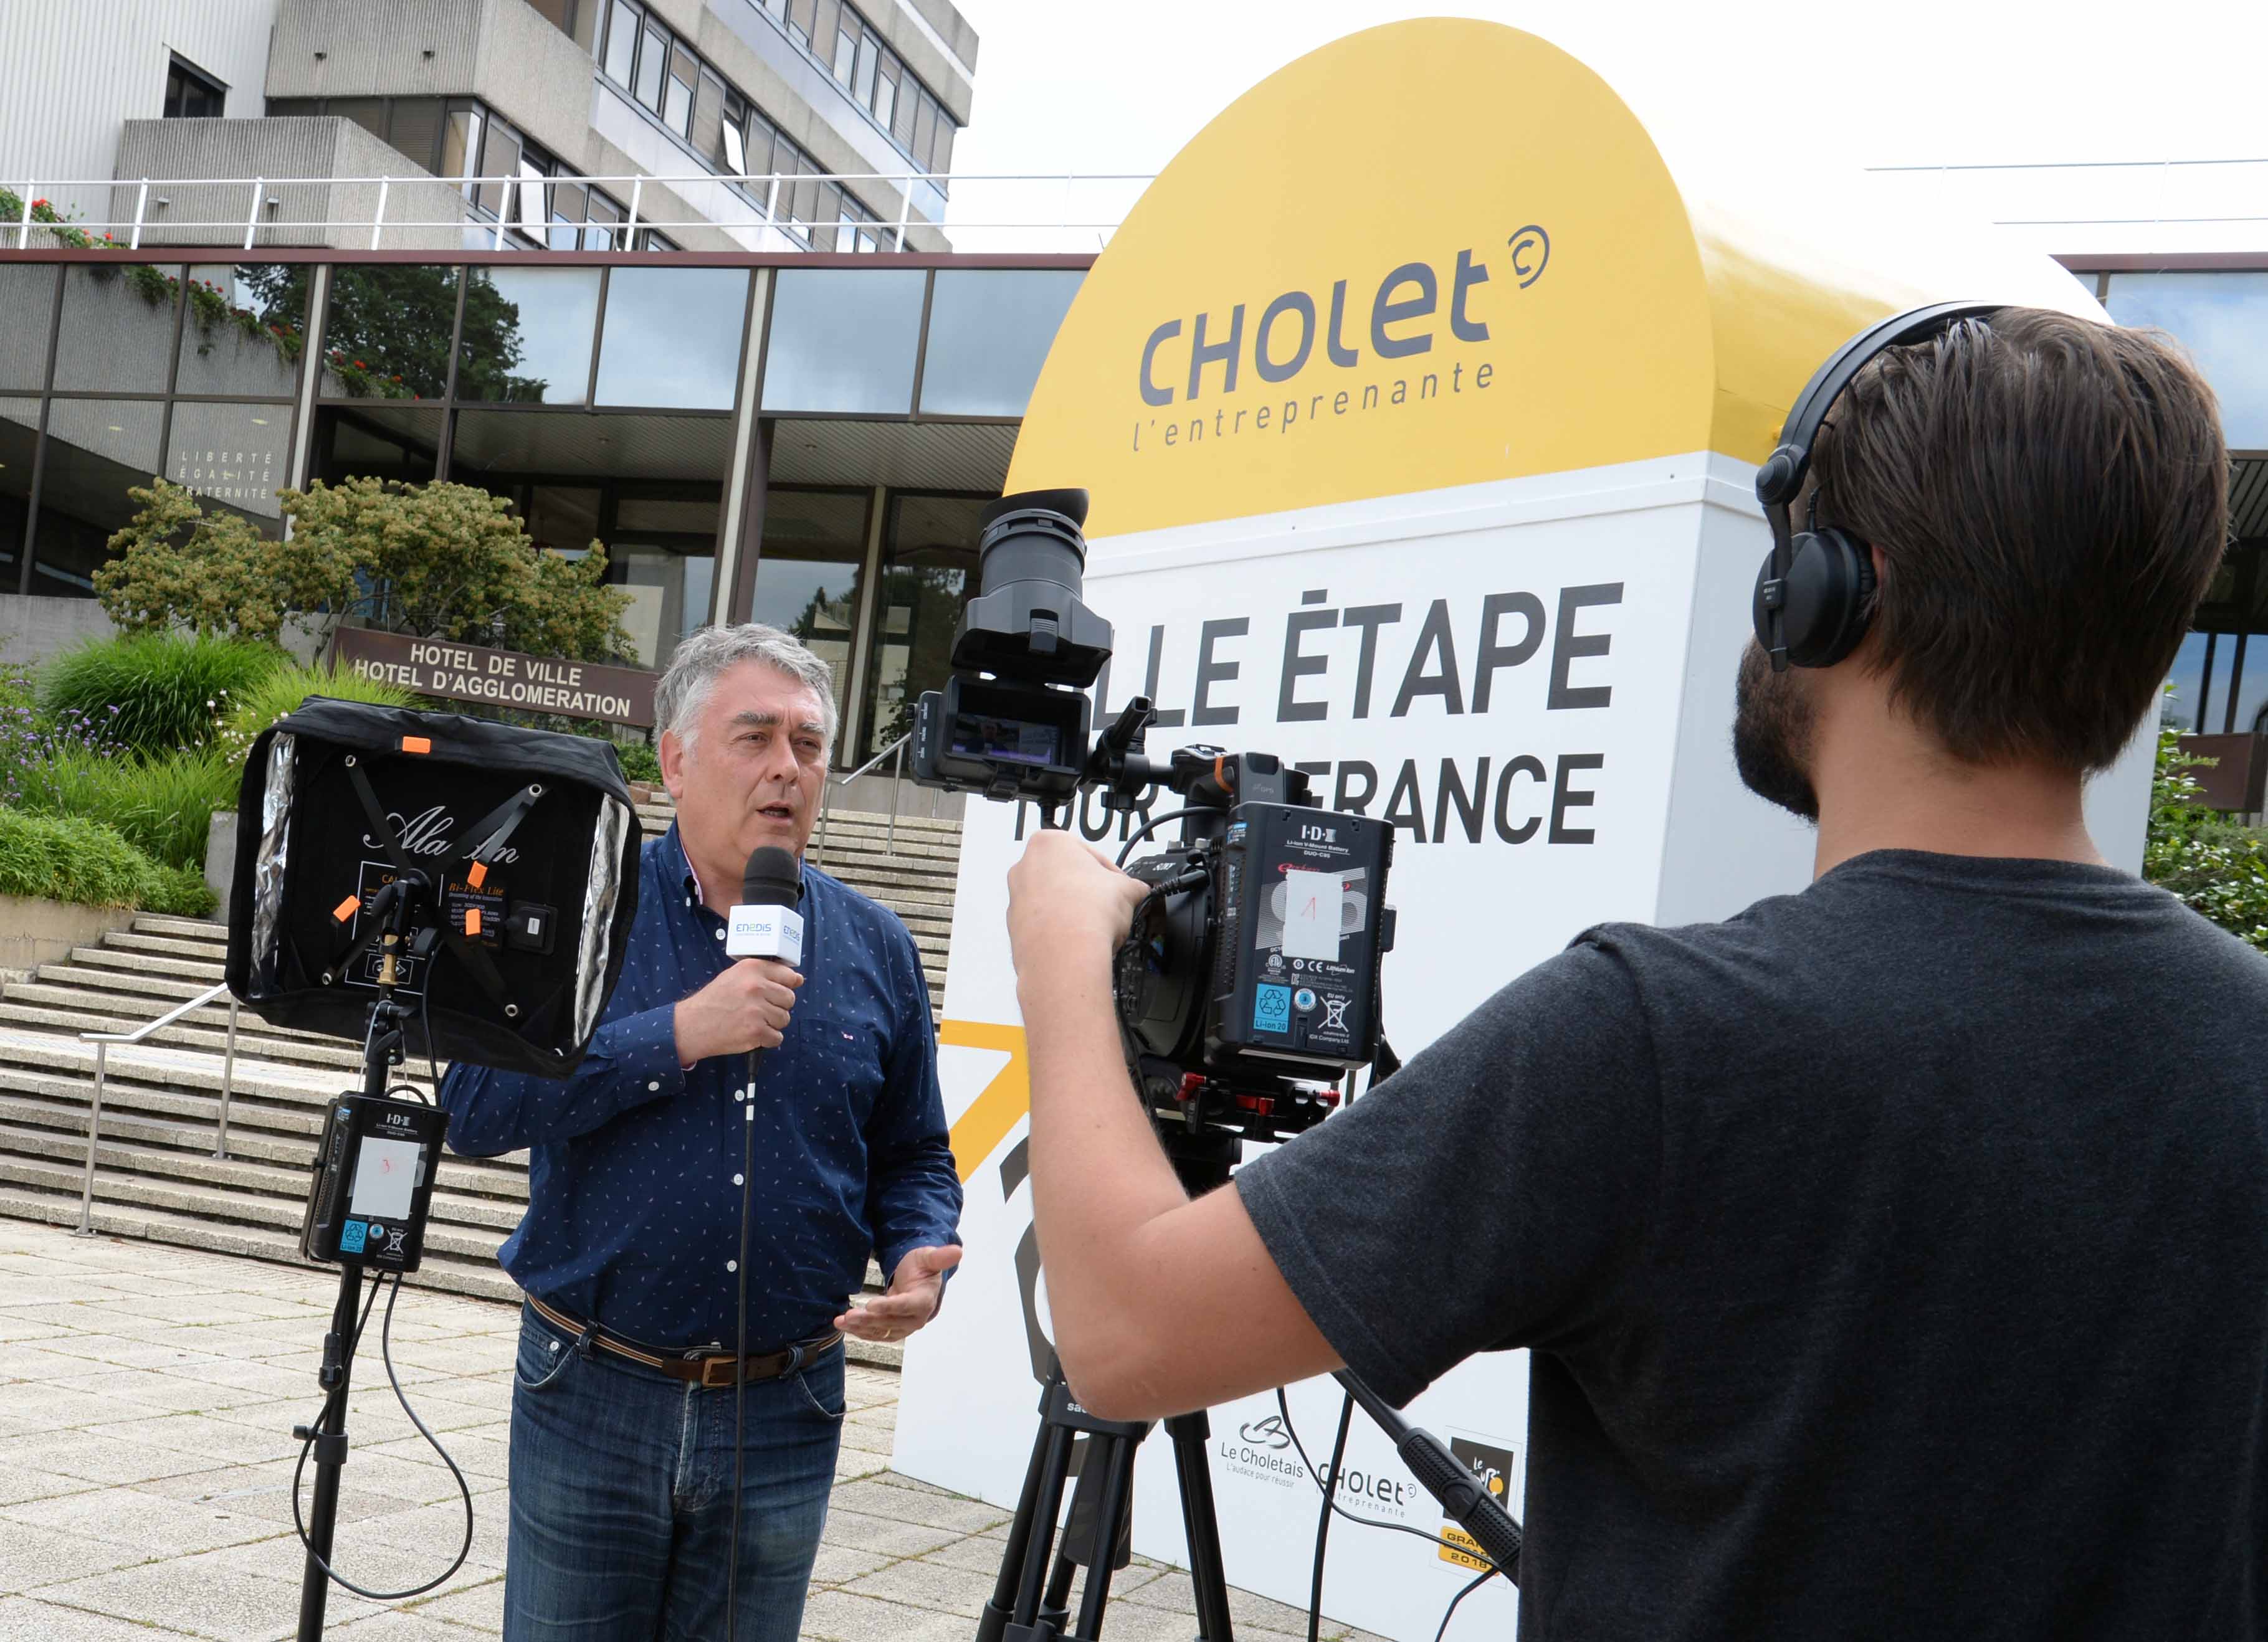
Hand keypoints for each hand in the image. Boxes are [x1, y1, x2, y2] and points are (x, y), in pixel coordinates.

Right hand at [673, 959, 802, 1063]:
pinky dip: (767, 1039)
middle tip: (759, 1010)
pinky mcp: (756, 1031)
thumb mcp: (735, 976)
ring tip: (752, 1021)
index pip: (789, 975)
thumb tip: (798, 979)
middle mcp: (756, 986)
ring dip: (772, 1024)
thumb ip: (764, 975)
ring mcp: (757, 1010)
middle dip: (778, 1007)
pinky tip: (751, 1033)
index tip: (779, 992)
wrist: (692, 1025)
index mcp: (752, 969)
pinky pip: (777, 1037)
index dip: (787, 986)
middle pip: (789, 999)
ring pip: (784, 1019)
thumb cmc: (714, 1000)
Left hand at [835, 1245, 963, 1343]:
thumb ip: (940, 1257)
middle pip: (890, 1321)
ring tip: (841, 1321)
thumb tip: (958, 1251)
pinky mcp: (892, 1330)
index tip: (871, 1304)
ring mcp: (903, 1327)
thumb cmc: (923, 1266)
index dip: (889, 1306)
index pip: (906, 1306)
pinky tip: (845, 1325)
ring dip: (860, 1327)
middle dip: (868, 1319)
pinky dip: (860, 1331)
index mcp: (925, 1301)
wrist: (919, 1281)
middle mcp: (915, 1319)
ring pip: (880, 1330)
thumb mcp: (929, 1257)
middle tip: (849, 1315)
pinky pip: (876, 1334)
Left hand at [1006, 831, 1148, 981]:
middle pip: (1067, 876)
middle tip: (1109, 907)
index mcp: (1049, 843)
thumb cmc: (1085, 913)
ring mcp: (1016, 897)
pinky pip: (1042, 923)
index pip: (1091, 855)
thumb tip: (1137, 890)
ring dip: (1074, 911)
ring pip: (1053, 900)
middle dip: (1089, 891)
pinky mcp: (1014, 926)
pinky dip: (1058, 929)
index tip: (1121, 888)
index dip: (1112, 874)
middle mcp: (1025, 866)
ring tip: (1096, 927)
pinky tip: (1078, 939)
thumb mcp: (1126, 890)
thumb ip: (1133, 886)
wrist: (1064, 954)